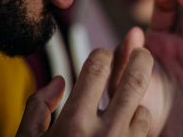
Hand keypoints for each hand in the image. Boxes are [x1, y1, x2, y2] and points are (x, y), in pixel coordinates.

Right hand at [16, 48, 152, 136]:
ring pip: (143, 109)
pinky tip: (122, 130)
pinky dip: (137, 126)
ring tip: (122, 106)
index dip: (101, 55)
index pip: (98, 65)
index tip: (100, 57)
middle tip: (141, 53)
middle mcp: (105, 135)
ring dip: (135, 102)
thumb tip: (61, 81)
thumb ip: (37, 106)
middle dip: (141, 59)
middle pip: (136, 80)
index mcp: (74, 123)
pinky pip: (144, 133)